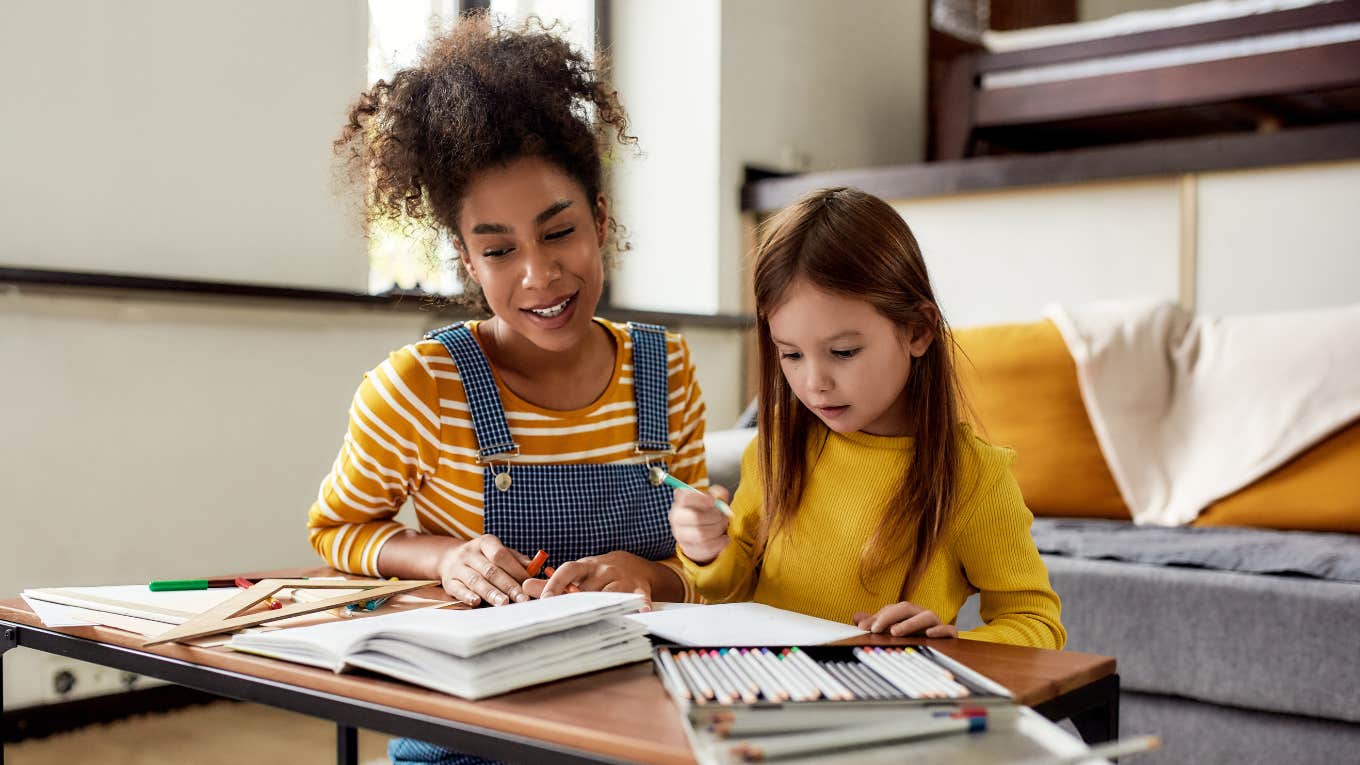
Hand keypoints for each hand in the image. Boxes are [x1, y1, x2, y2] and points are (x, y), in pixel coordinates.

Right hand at [434, 534, 531, 606]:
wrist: (449, 557)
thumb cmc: (483, 558)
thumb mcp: (498, 552)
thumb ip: (516, 560)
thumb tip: (536, 569)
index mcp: (485, 542)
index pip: (501, 555)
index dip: (516, 570)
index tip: (529, 585)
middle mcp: (470, 553)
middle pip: (490, 570)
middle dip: (508, 586)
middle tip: (521, 599)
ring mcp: (458, 567)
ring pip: (476, 581)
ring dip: (491, 593)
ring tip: (504, 603)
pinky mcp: (449, 581)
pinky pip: (458, 589)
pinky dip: (467, 596)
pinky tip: (477, 602)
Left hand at [522, 551, 657, 609]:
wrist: (631, 564)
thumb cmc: (597, 574)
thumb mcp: (577, 574)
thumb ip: (552, 583)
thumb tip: (524, 586)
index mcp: (586, 567)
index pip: (568, 570)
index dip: (555, 583)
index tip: (545, 599)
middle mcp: (603, 571)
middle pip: (589, 588)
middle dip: (577, 602)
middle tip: (563, 617)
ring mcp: (622, 579)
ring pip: (611, 594)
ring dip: (605, 605)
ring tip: (598, 616)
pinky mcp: (638, 589)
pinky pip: (640, 597)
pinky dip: (641, 603)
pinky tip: (641, 610)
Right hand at [668, 484, 731, 564]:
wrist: (702, 534)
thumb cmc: (707, 512)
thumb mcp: (712, 500)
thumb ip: (718, 494)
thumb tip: (720, 494)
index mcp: (681, 502)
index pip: (686, 498)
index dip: (701, 499)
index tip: (713, 502)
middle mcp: (677, 518)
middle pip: (695, 518)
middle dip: (715, 517)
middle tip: (722, 516)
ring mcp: (680, 535)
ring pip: (702, 534)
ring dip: (718, 530)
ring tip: (723, 527)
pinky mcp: (689, 549)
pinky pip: (707, 547)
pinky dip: (720, 542)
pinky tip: (724, 538)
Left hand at [853, 601, 958, 637]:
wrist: (943, 650)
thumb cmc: (914, 638)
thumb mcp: (892, 631)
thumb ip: (876, 624)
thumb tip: (856, 617)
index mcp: (909, 613)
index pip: (892, 609)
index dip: (877, 617)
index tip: (863, 628)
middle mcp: (922, 615)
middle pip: (906, 608)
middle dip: (889, 616)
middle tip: (875, 629)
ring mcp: (936, 624)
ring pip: (926, 616)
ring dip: (910, 623)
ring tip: (895, 632)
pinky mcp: (950, 635)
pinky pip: (948, 630)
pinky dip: (940, 630)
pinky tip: (929, 634)